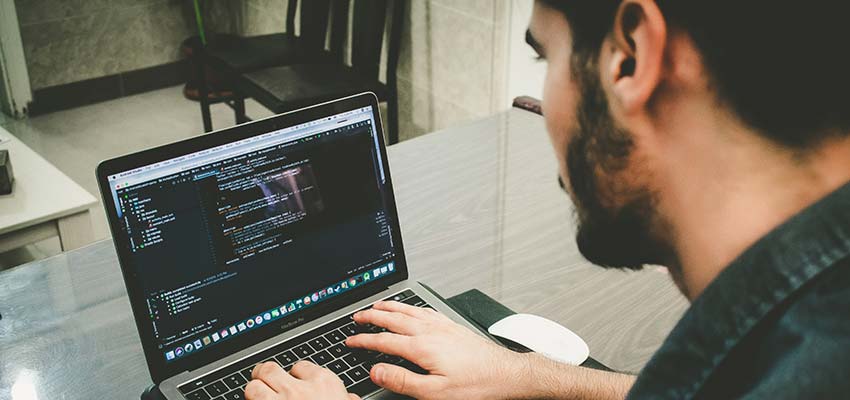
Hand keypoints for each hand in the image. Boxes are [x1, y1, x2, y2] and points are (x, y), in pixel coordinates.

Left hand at [245, 360, 359, 399]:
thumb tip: (349, 398)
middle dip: (264, 374)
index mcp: (324, 384)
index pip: (300, 366)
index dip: (294, 374)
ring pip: (253, 388)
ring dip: (254, 392)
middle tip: (262, 378)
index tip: (294, 380)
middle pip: (269, 370)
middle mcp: (298, 391)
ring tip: (257, 396)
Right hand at [345, 300, 526, 399]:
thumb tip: (377, 371)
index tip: (350, 340)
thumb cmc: (475, 385)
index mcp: (422, 347)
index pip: (384, 340)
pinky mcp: (452, 326)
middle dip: (372, 317)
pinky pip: (425, 310)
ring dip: (390, 307)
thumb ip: (403, 380)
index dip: (364, 340)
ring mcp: (442, 326)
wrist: (506, 374)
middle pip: (394, 318)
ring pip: (409, 310)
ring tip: (377, 305)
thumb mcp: (434, 392)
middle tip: (357, 316)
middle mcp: (431, 331)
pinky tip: (411, 309)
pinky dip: (411, 307)